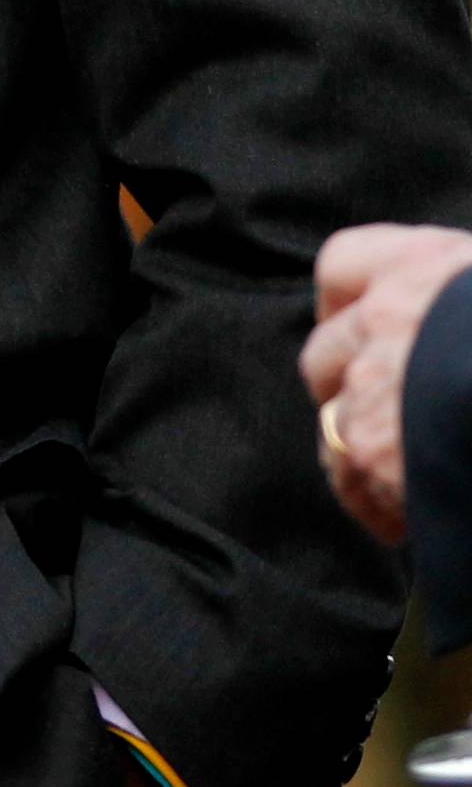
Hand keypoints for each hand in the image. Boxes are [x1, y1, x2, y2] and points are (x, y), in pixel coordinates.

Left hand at [303, 222, 471, 542]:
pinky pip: (353, 480)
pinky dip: (376, 502)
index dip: (349, 301)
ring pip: (336, 421)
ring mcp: (374, 386)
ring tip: (413, 478)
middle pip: (329, 350)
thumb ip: (467, 305)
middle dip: (351, 384)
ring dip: (365, 450)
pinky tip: (409, 521)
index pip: (344, 265)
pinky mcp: (375, 453)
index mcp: (427, 267)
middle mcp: (387, 319)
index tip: (360, 323)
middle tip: (397, 415)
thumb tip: (459, 326)